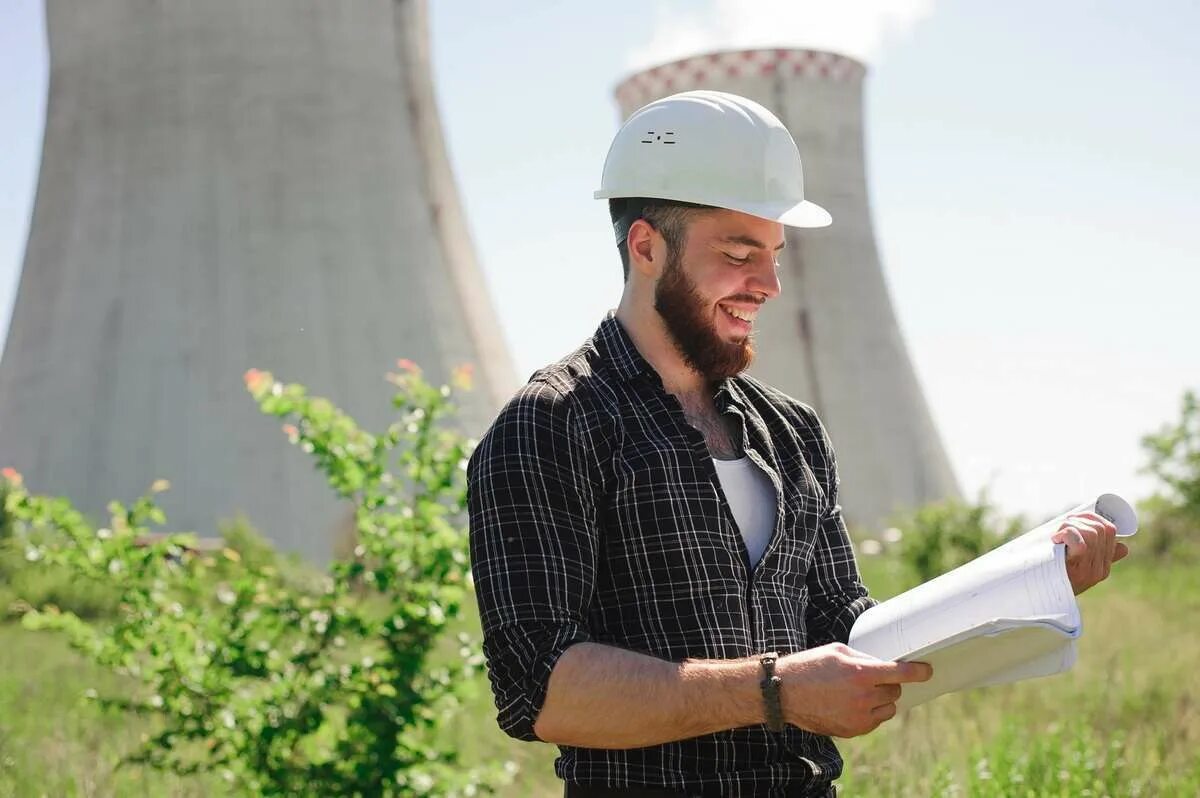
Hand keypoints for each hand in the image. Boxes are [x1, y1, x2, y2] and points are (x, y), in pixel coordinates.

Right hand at [776, 643, 931, 737]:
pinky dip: (870, 713)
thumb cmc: (810, 666)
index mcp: (861, 674)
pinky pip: (874, 721)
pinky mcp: (853, 730)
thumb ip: (865, 658)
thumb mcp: (838, 651)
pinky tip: (851, 703)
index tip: (927, 671)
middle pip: (895, 691)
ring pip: (888, 709)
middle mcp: (863, 697)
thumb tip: (884, 665)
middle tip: (870, 678)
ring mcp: (859, 717)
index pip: (900, 674)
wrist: (785, 692)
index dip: (918, 672)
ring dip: (881, 700)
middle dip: (888, 683)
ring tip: (860, 692)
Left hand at [1051, 511, 1128, 594]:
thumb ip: (1096, 558)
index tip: (1075, 518)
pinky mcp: (1077, 570)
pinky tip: (1056, 539)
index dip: (1092, 517)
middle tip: (1062, 526)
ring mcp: (1090, 571)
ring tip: (1057, 534)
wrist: (1038, 597)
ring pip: (1092, 533)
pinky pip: (1081, 544)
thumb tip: (1123, 547)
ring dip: (1071, 525)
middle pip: (1101, 529)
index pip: (1109, 531)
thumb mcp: (1077, 569)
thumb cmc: (1054, 578)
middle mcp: (1100, 569)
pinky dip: (1067, 534)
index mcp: (1103, 566)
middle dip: (1080, 520)